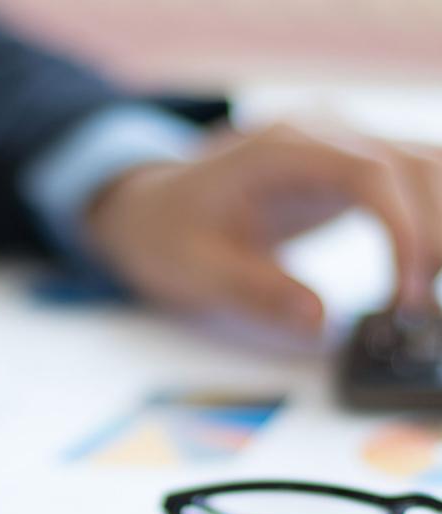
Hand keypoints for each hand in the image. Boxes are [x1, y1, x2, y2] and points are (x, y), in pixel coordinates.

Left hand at [86, 122, 441, 332]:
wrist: (155, 208)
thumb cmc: (170, 233)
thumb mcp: (196, 270)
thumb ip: (255, 291)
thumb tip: (320, 321)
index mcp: (280, 152)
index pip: (370, 174)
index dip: (404, 231)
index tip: (407, 293)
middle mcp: (320, 136)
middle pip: (412, 166)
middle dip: (432, 236)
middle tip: (421, 307)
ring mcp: (339, 147)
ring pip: (423, 169)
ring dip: (437, 228)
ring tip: (424, 297)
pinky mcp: (348, 171)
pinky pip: (409, 184)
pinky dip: (427, 223)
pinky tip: (425, 269)